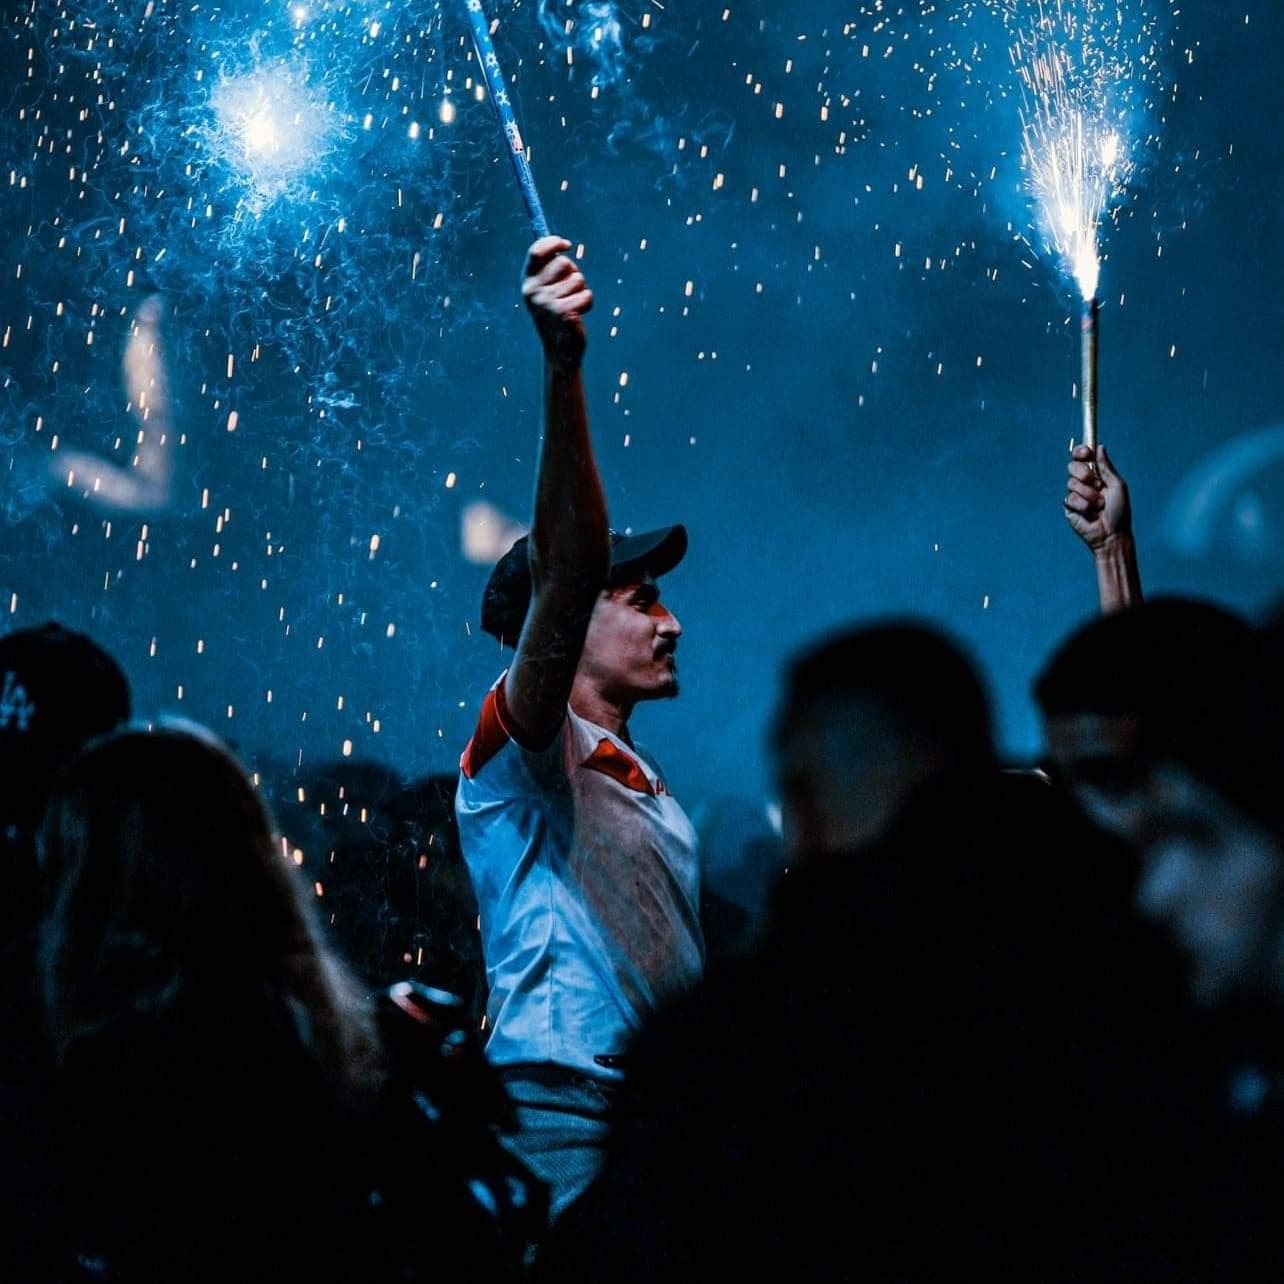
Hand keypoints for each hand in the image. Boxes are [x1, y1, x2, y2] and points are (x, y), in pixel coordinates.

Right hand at [521, 236, 592, 374]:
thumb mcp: (547, 291)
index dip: (553, 242)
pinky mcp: (563, 314)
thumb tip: (561, 244)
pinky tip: (580, 315)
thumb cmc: (556, 316)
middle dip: (573, 273)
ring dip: (581, 290)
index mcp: (527, 283)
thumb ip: (550, 268)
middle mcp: (534, 292)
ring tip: (573, 305)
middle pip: (563, 262)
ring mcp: (548, 304)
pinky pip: (586, 295)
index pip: (536, 252)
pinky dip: (588, 303)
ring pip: (578, 279)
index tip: (567, 245)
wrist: (560, 351)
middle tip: (570, 291)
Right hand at [1064, 443, 1131, 553]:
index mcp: (1096, 475)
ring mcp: (1075, 495)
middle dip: (1083, 473)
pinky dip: (1083, 505)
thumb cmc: (1119, 511)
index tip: (1086, 452)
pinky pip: (1069, 499)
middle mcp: (1084, 483)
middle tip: (1096, 483)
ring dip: (1088, 494)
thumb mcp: (1117, 485)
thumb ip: (1106, 467)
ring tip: (1098, 505)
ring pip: (1071, 483)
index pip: (1082, 457)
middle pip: (1072, 466)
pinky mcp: (1068, 507)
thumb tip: (1100, 447)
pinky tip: (1090, 513)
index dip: (1081, 452)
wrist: (1112, 534)